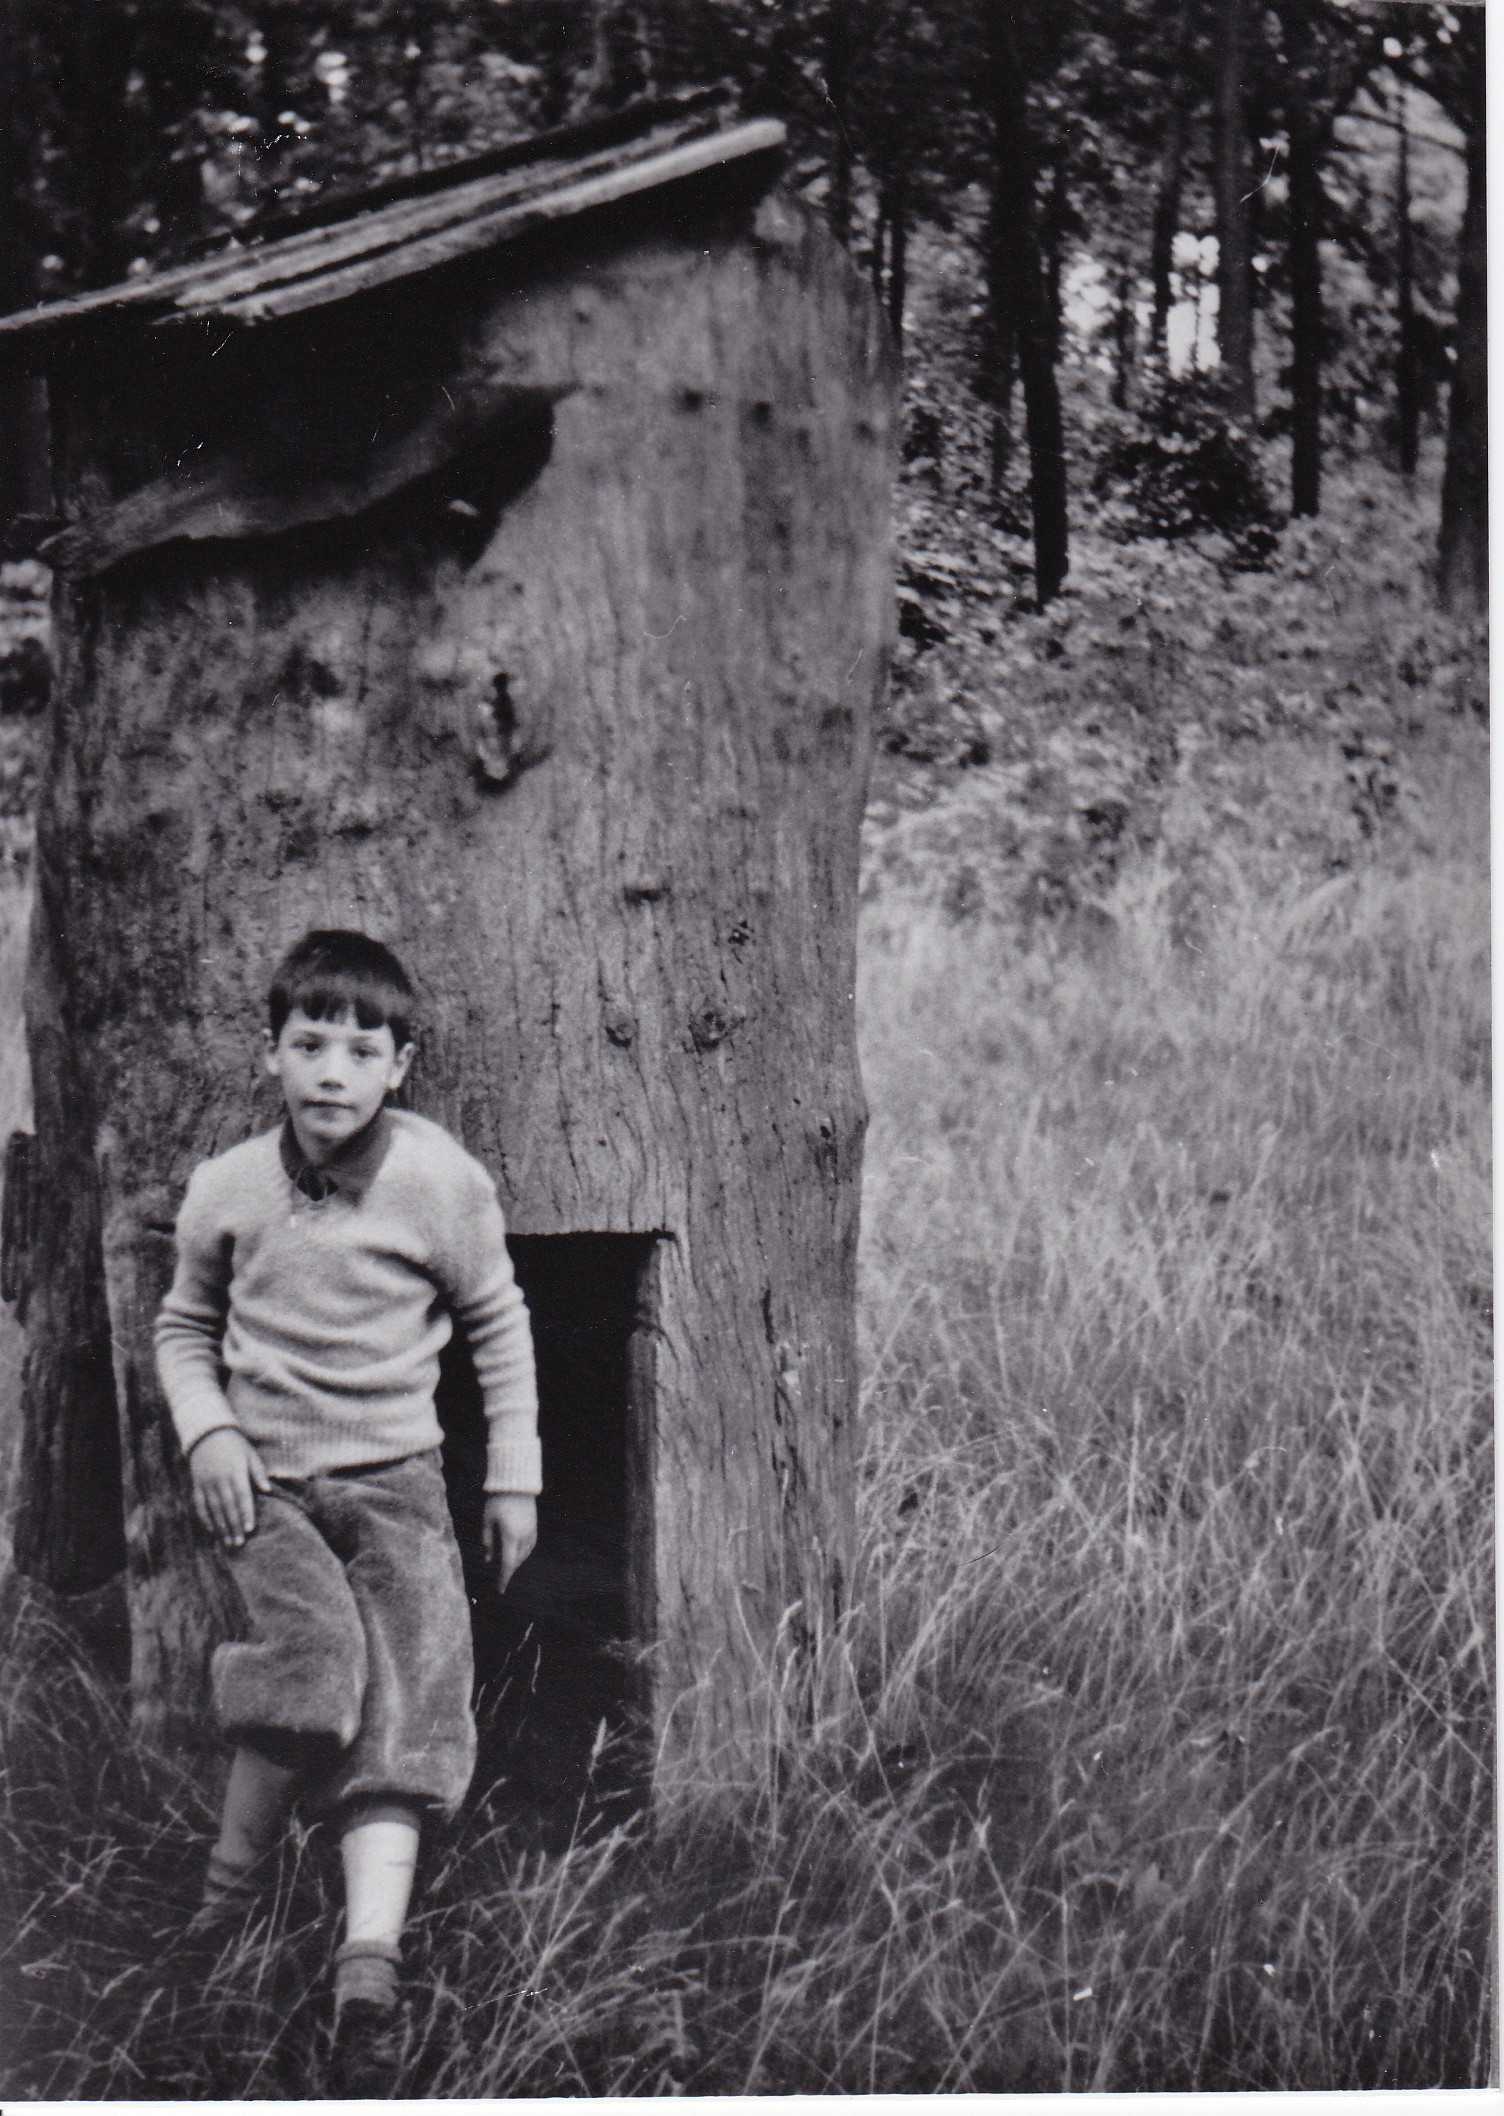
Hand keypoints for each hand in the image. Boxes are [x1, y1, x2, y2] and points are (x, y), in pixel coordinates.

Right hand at [189, 1427, 270, 1549]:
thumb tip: (267, 1490)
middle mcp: (219, 1480)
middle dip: (234, 1526)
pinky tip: (212, 1531)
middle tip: (239, 1543)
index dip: (246, 1514)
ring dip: (221, 1527)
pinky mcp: (197, 1485)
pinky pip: (200, 1505)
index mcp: (235, 1472)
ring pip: (214, 1509)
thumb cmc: (234, 1444)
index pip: (242, 1497)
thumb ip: (257, 1472)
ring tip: (228, 1542)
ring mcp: (206, 1483)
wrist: (207, 1433)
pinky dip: (205, 1519)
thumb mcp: (249, 1454)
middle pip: (228, 1507)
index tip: (250, 1529)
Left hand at [483, 1493, 536, 1592]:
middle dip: (508, 1570)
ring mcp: (531, 1530)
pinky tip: (517, 1552)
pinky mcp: (534, 1524)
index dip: (503, 1578)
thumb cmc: (497, 1501)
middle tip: (500, 1578)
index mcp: (511, 1536)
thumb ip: (487, 1540)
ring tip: (507, 1565)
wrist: (516, 1483)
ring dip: (516, 1561)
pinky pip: (530, 1544)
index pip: (507, 1564)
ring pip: (525, 1553)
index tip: (500, 1590)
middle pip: (516, 1560)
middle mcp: (523, 1536)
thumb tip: (488, 1559)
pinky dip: (523, 1552)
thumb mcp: (487, 1520)